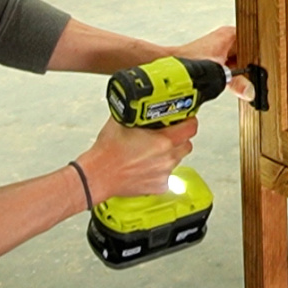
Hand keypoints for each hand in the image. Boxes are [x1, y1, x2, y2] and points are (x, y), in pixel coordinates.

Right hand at [76, 117, 198, 202]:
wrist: (96, 176)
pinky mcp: (158, 186)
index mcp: (162, 141)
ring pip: (178, 159)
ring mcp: (163, 173)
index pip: (191, 128)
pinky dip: (161, 170)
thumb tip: (140, 100)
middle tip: (168, 134)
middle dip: (180, 137)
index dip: (189, 121)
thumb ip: (137, 110)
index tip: (184, 119)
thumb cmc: (107, 152)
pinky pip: (168, 175)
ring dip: (170, 154)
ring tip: (153, 151)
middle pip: (186, 144)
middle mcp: (166, 158)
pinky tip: (148, 165)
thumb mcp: (122, 120)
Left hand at [169, 25, 253, 101]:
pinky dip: (233, 74)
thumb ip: (237, 83)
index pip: (255, 42)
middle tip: (254, 78)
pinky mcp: (217, 57)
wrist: (174, 67)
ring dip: (241, 71)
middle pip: (248, 53)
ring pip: (241, 61)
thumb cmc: (189, 60)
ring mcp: (222, 47)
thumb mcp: (219, 73)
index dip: (259, 57)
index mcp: (231, 34)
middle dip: (250, 66)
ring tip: (242, 80)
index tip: (263, 70)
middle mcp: (227, 38)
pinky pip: (232, 66)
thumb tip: (250, 90)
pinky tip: (233, 81)